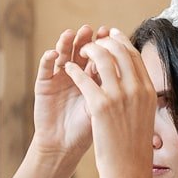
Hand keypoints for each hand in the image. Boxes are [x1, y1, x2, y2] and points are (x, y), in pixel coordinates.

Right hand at [31, 24, 110, 160]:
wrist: (65, 147)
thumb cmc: (88, 131)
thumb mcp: (104, 107)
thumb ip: (114, 89)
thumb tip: (134, 72)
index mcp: (93, 78)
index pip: (99, 54)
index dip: (104, 43)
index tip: (110, 33)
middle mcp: (76, 74)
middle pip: (80, 50)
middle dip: (86, 39)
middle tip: (90, 30)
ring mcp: (58, 78)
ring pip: (62, 54)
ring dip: (66, 43)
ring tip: (71, 34)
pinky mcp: (43, 85)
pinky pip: (45, 69)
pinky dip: (47, 60)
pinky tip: (52, 54)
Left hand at [61, 29, 156, 177]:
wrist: (128, 168)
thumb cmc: (133, 146)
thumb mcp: (144, 116)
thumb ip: (140, 96)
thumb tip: (135, 81)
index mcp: (148, 91)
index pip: (134, 56)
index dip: (121, 42)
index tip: (111, 35)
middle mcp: (136, 90)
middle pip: (119, 51)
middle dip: (104, 42)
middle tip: (92, 42)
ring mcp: (119, 96)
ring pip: (102, 59)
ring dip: (89, 51)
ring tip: (80, 52)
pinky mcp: (101, 105)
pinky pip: (84, 78)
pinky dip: (75, 70)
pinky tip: (68, 68)